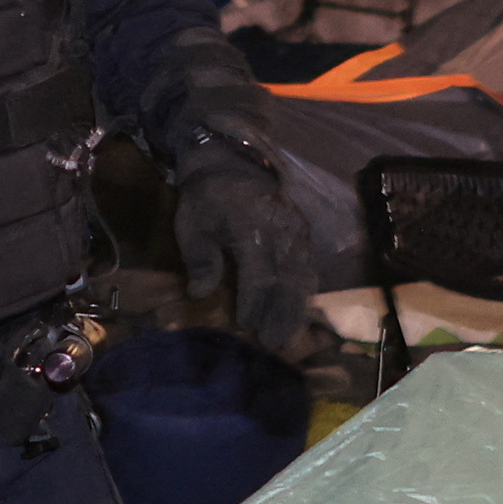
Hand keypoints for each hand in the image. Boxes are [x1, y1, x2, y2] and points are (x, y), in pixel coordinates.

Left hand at [175, 146, 316, 357]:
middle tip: (275, 343)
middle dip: (282, 315)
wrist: (231, 160)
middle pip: (287, 280)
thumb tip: (200, 294)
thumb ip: (200, 260)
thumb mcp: (192, 226)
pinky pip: (310, 264)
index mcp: (252, 229)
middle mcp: (281, 231)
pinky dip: (306, 290)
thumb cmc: (207, 197)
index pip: (259, 274)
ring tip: (291, 335)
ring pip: (304, 275)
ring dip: (297, 307)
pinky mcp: (303, 230)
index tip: (246, 324)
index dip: (255, 303)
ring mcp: (296, 230)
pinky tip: (300, 309)